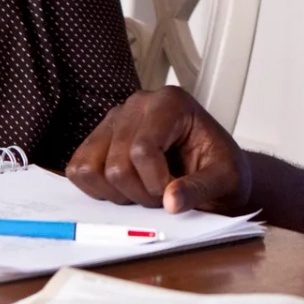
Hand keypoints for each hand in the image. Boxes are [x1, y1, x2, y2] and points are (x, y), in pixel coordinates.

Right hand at [66, 85, 249, 213]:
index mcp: (171, 103)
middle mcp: (138, 104)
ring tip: (144, 190)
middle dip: (140, 193)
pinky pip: (78, 170)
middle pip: (116, 165)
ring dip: (117, 193)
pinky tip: (127, 189)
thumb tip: (171, 201)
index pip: (142, 150)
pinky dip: (98, 190)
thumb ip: (200, 188)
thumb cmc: (220, 167)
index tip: (174, 193)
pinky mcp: (98, 138)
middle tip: (163, 195)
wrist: (214, 168)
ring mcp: (114, 119)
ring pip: (91, 169)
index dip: (155, 184)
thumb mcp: (225, 179)